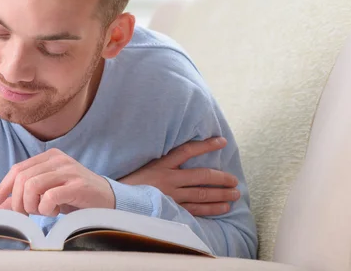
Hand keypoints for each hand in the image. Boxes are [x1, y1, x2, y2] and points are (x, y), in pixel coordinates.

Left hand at [0, 148, 113, 216]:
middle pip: (22, 178)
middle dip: (17, 202)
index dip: (2, 188)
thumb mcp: (47, 192)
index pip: (17, 169)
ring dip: (32, 206)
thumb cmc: (74, 196)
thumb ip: (24, 195)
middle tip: (24, 215)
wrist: (107, 199)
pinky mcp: (78, 185)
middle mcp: (58, 159)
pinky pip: (50, 197)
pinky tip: (55, 211)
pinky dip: (46, 209)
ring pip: (32, 186)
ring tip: (43, 211)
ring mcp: (69, 170)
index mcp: (49, 157)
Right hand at [119, 137, 239, 215]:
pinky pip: (195, 210)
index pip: (187, 150)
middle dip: (221, 177)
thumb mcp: (144, 165)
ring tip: (235, 193)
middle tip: (234, 179)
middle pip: (201, 176)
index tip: (221, 141)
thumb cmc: (129, 182)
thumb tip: (182, 155)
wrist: (114, 201)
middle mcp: (168, 179)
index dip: (206, 145)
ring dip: (220, 194)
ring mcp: (171, 196)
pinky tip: (223, 207)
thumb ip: (162, 161)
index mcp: (161, 164)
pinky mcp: (171, 209)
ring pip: (201, 194)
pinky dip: (211, 208)